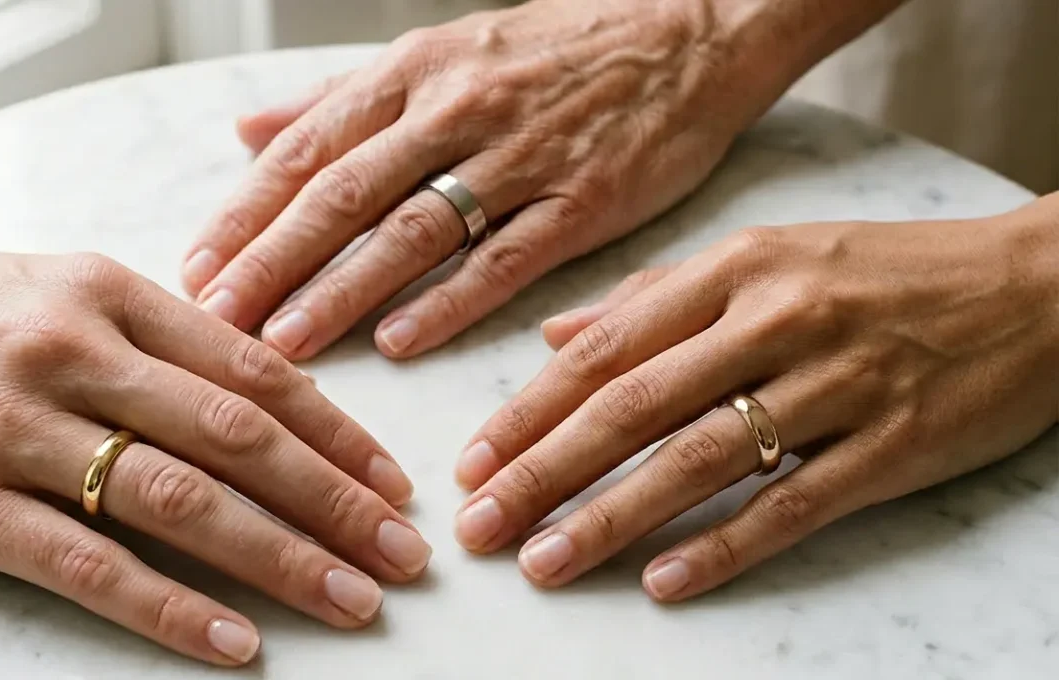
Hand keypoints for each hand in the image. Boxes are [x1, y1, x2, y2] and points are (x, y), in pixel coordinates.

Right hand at [0, 231, 428, 665]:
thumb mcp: (58, 287)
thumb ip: (158, 334)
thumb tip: (262, 389)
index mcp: (110, 295)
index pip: (254, 373)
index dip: (338, 435)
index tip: (394, 483)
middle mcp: (76, 355)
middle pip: (241, 439)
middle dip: (338, 503)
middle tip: (405, 554)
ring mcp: (19, 431)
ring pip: (181, 500)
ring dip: (281, 558)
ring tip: (352, 599)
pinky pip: (87, 564)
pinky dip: (170, 606)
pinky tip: (235, 641)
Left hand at [184, 0, 800, 359]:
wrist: (690, 30)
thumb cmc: (557, 48)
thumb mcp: (440, 50)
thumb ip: (339, 98)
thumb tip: (249, 129)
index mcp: (414, 71)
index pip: (309, 148)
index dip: (247, 211)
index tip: (196, 267)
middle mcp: (456, 109)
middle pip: (344, 194)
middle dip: (273, 261)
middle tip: (218, 319)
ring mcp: (521, 156)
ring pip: (412, 231)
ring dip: (343, 290)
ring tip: (286, 342)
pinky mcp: (583, 202)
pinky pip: (504, 258)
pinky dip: (449, 302)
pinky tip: (400, 341)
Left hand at [453, 196, 1058, 599]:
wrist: (1035, 286)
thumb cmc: (883, 272)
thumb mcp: (765, 257)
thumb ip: (653, 298)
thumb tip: (554, 339)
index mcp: (733, 270)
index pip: (607, 350)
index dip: (529, 411)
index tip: (470, 461)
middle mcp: (773, 320)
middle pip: (633, 406)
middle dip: (543, 471)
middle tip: (479, 526)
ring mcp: (835, 383)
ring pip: (699, 458)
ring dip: (611, 516)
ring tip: (546, 562)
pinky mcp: (892, 445)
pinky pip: (793, 503)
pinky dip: (723, 545)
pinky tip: (663, 582)